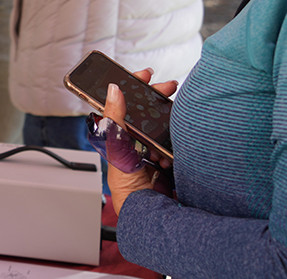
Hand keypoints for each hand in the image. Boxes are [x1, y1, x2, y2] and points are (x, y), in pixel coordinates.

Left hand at [102, 68, 177, 213]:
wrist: (148, 212)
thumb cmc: (125, 185)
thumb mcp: (117, 147)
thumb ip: (115, 119)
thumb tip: (112, 89)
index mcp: (117, 132)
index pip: (123, 101)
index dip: (133, 85)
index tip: (145, 74)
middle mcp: (134, 137)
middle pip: (145, 108)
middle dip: (156, 96)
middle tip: (167, 87)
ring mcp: (151, 146)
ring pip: (161, 123)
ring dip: (166, 124)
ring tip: (164, 130)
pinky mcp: (167, 156)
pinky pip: (174, 141)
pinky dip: (173, 145)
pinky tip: (167, 156)